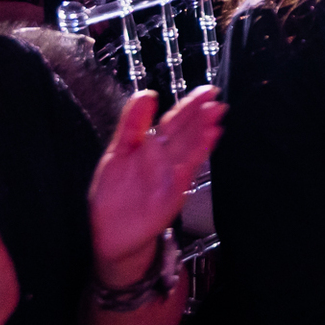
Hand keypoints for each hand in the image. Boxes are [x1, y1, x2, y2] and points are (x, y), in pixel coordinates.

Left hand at [88, 87, 225, 285]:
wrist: (107, 232)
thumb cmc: (114, 192)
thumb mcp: (118, 151)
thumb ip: (133, 122)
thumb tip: (147, 93)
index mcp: (154, 147)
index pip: (175, 121)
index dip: (190, 106)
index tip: (207, 91)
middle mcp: (167, 161)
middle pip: (187, 135)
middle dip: (202, 119)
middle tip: (217, 103)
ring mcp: (171, 179)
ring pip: (189, 155)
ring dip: (202, 140)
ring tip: (214, 123)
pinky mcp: (170, 199)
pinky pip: (181, 181)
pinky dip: (188, 168)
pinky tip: (194, 157)